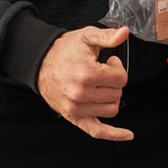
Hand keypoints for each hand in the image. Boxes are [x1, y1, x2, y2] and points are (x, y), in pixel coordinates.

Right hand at [38, 25, 133, 140]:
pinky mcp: (74, 118)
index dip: (117, 68)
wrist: (39, 63)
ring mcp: (77, 108)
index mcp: (86, 74)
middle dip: (114, 82)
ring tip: (99, 86)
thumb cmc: (63, 51)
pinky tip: (127, 135)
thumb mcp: (86, 37)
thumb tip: (124, 33)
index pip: (121, 79)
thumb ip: (107, 36)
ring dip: (110, 98)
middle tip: (102, 72)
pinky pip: (97, 131)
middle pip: (117, 94)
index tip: (108, 62)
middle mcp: (81, 94)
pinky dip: (114, 134)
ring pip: (112, 109)